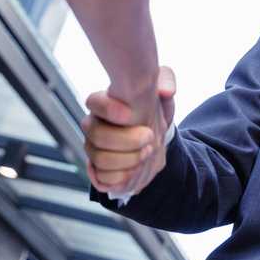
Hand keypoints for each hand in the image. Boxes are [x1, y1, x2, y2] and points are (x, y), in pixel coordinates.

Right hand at [82, 66, 175, 194]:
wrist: (155, 133)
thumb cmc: (153, 107)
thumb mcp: (163, 89)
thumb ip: (166, 80)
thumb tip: (166, 90)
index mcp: (104, 103)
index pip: (92, 102)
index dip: (108, 109)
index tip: (129, 114)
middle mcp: (94, 126)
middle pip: (96, 135)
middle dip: (126, 140)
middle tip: (150, 137)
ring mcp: (94, 149)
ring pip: (99, 160)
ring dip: (127, 160)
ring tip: (147, 154)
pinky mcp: (100, 170)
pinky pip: (100, 180)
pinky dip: (119, 178)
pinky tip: (136, 170)